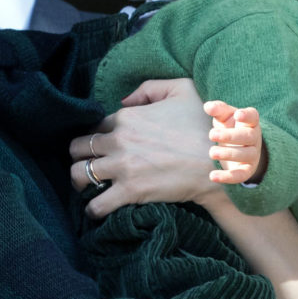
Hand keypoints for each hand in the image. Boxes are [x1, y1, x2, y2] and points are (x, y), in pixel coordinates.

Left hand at [70, 79, 217, 218]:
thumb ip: (148, 89)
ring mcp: (122, 166)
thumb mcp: (180, 89)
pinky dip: (93, 209)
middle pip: (78, 147)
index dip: (95, 135)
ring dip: (78, 180)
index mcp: (126, 116)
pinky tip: (95, 209)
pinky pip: (98, 204)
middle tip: (85, 162)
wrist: (219, 158)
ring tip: (84, 185)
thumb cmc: (203, 123)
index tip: (99, 144)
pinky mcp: (130, 191)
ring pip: (79, 173)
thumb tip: (124, 100)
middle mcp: (118, 140)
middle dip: (77, 155)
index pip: (94, 125)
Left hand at [204, 101, 265, 184]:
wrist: (238, 146)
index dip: (246, 115)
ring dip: (228, 154)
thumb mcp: (224, 116)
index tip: (237, 114)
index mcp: (250, 122)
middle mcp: (254, 138)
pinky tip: (212, 176)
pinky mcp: (247, 170)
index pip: (252, 116)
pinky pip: (240, 175)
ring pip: (245, 155)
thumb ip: (217, 109)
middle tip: (211, 134)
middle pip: (247, 136)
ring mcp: (252, 154)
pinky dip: (227, 177)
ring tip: (212, 152)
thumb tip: (208, 106)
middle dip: (230, 136)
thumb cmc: (230, 126)